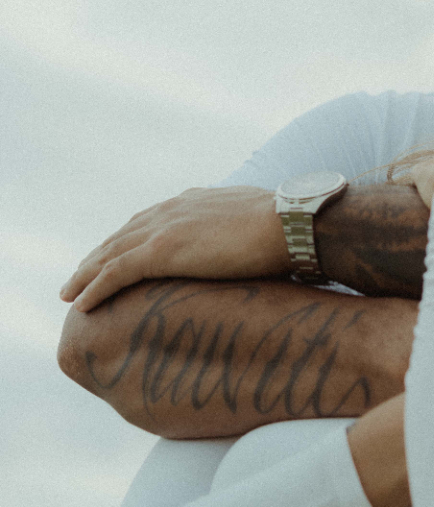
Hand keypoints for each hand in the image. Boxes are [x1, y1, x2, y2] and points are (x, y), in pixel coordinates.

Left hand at [59, 187, 288, 310]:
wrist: (290, 223)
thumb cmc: (287, 228)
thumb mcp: (257, 224)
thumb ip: (240, 232)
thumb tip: (253, 249)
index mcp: (195, 201)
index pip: (150, 220)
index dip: (128, 239)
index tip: (115, 254)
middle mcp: (173, 208)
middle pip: (123, 234)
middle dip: (99, 255)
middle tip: (79, 276)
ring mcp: (165, 228)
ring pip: (111, 253)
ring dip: (86, 273)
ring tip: (69, 293)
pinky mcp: (162, 251)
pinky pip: (116, 272)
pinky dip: (95, 288)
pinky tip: (80, 305)